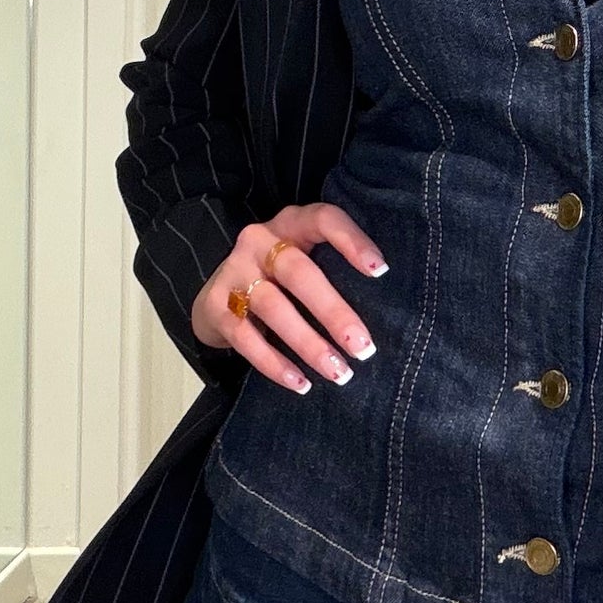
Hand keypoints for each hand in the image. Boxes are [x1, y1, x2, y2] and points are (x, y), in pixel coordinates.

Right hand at [191, 203, 385, 393]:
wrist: (216, 297)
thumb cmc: (280, 281)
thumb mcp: (305, 260)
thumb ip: (333, 271)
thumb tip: (388, 312)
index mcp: (291, 224)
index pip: (324, 219)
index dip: (352, 240)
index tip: (381, 271)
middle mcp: (260, 241)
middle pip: (299, 272)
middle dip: (333, 312)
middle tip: (363, 347)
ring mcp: (233, 271)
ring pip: (274, 307)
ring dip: (309, 344)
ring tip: (339, 372)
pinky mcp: (215, 305)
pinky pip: (246, 337)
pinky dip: (274, 363)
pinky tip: (301, 383)